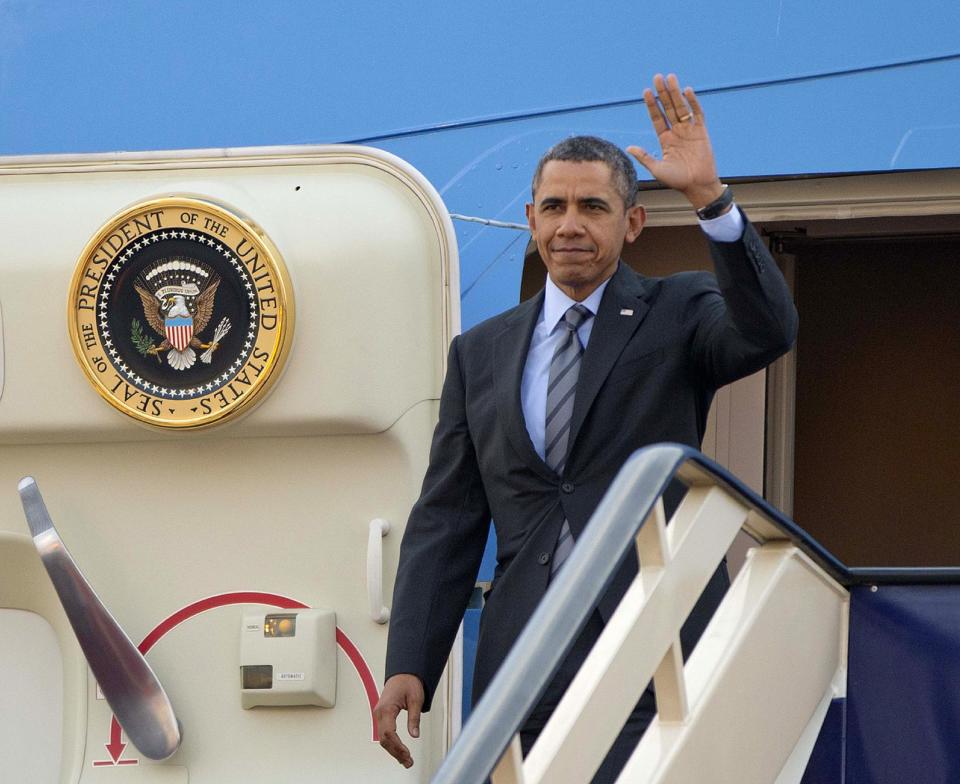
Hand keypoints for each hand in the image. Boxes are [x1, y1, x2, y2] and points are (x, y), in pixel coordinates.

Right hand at [374, 673, 424, 767]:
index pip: (388, 732)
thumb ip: (414, 718)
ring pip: (383, 739)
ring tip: (406, 761)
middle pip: (384, 739)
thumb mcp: (416, 699)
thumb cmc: (409, 683)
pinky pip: (384, 734)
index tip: (407, 754)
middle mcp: (380, 713)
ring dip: (393, 751)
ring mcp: (379, 715)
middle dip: (396, 752)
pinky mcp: (382, 717)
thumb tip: (414, 735)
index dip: (397, 746)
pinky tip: (399, 752)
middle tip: (408, 762)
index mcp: (386, 708)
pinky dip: (391, 745)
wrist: (403, 674)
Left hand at [627, 73, 724, 209]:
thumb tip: (628, 148)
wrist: (697, 185)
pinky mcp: (702, 131)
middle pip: (668, 108)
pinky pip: (697, 114)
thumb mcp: (657, 169)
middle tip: (657, 77)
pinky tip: (687, 91)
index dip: (652, 105)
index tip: (646, 91)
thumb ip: (644, 157)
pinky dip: (693, 102)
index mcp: (665, 139)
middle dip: (663, 93)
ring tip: (670, 78)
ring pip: (681, 107)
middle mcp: (676, 132)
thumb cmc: (677, 180)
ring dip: (676, 93)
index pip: (657, 118)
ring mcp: (689, 130)